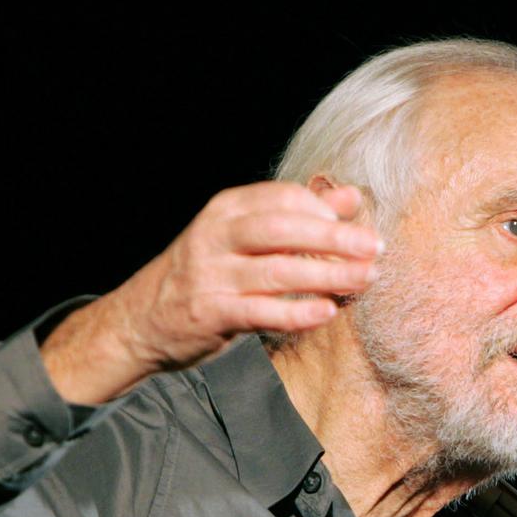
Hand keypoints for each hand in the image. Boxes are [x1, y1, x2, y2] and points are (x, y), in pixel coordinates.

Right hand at [41, 182, 378, 402]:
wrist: (142, 320)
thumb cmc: (207, 273)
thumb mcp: (244, 236)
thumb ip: (298, 216)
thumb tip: (351, 196)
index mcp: (226, 210)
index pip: (283, 198)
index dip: (324, 211)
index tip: (359, 227)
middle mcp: (216, 236)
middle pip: (283, 228)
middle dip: (333, 237)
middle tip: (374, 247)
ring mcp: (211, 275)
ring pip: (277, 270)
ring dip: (326, 275)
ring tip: (363, 280)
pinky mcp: (211, 313)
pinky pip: (261, 312)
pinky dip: (297, 312)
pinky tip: (326, 312)